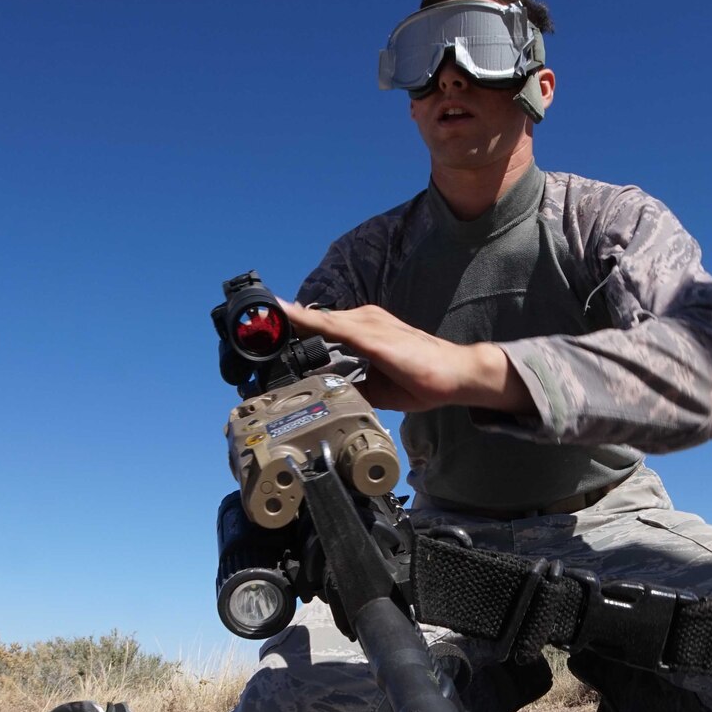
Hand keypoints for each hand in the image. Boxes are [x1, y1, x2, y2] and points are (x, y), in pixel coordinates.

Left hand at [282, 302, 533, 414]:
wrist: (457, 375)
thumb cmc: (424, 379)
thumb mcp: (379, 387)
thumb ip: (355, 385)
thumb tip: (334, 396)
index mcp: (366, 330)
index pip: (324, 327)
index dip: (296, 328)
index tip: (268, 331)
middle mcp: (365, 320)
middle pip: (317, 322)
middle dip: (286, 326)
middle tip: (254, 330)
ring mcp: (368, 323)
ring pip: (320, 321)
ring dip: (289, 321)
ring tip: (261, 318)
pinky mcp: (372, 333)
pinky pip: (332, 326)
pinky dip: (307, 321)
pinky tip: (286, 315)